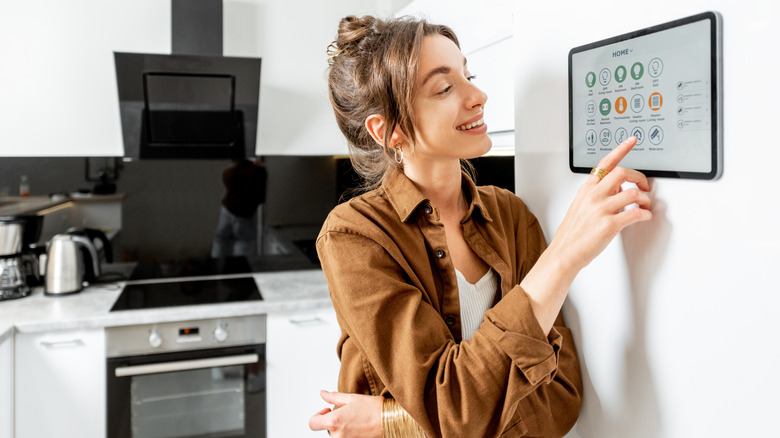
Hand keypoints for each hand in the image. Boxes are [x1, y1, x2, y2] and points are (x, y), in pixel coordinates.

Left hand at [308, 390, 383, 437]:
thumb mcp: (351, 398)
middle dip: (333, 421)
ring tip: (355, 419)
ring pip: (336, 435)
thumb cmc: (373, 409)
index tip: (326, 411)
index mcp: (334, 421)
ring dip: (341, 428)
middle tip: (347, 413)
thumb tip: (323, 394)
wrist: (390, 420)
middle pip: (326, 429)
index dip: (317, 416)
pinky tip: (358, 427)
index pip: (312, 423)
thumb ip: (333, 397)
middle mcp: (338, 435)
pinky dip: (349, 433)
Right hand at [552, 136, 651, 270]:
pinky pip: (635, 213)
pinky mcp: (609, 224)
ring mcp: (601, 209)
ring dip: (645, 199)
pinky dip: (645, 214)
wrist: (564, 254)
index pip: (605, 163)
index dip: (620, 150)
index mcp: (586, 190)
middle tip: (644, 185)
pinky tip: (644, 217)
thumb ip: (598, 195)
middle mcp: (593, 196)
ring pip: (633, 192)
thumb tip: (617, 188)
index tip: (631, 141)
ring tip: (644, 206)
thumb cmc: (572, 234)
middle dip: (639, 177)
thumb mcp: (581, 208)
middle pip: (622, 173)